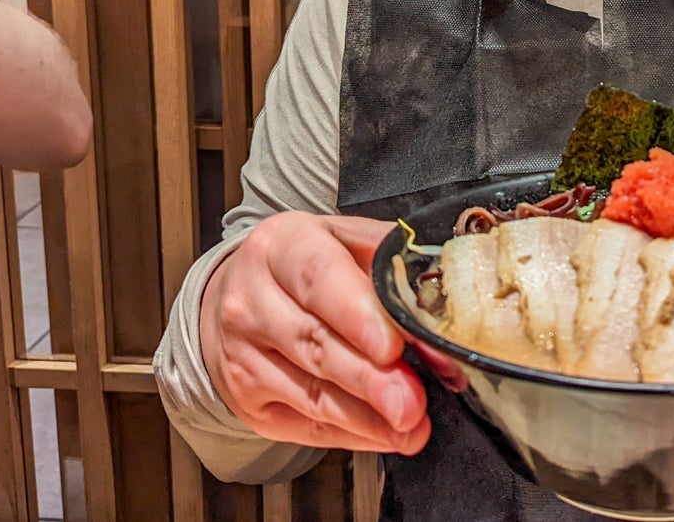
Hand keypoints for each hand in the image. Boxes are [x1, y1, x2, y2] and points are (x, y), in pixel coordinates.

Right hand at [200, 212, 431, 454]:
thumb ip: (389, 264)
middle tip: (411, 400)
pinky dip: (353, 433)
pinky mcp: (248, 401)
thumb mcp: (343, 240)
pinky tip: (387, 433)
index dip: (357, 316)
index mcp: (280, 247)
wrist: (237, 295)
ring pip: (311, 393)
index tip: (392, 346)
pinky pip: (306, 425)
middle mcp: (251, 301)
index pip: (318, 279)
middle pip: (315, 344)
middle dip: (370, 378)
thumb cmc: (304, 266)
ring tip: (409, 422)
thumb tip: (436, 306)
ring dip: (367, 415)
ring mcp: (243, 355)